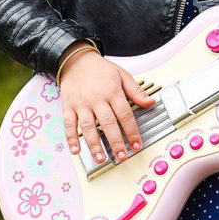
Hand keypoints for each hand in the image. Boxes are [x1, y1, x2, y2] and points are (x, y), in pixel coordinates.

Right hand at [58, 42, 155, 164]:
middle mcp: (97, 99)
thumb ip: (136, 91)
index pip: (125, 115)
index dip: (132, 131)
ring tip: (101, 158)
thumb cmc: (101, 69)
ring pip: (88, 127)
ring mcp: (82, 104)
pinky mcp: (68, 107)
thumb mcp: (122, 75)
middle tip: (122, 156)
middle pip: (108, 123)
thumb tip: (150, 102)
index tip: (136, 145)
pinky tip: (76, 150)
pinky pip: (69, 124)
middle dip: (116, 142)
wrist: (77, 60)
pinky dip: (71, 138)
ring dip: (94, 145)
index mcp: (112, 91)